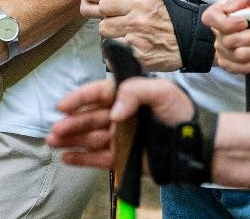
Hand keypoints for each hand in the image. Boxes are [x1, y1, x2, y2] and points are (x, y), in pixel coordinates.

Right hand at [47, 75, 195, 169]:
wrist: (195, 144)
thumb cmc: (182, 114)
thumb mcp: (162, 92)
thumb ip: (135, 91)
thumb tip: (113, 111)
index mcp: (127, 96)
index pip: (98, 94)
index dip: (79, 99)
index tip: (62, 106)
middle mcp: (121, 116)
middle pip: (89, 118)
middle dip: (70, 123)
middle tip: (55, 131)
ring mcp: (120, 137)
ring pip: (89, 138)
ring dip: (71, 140)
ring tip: (53, 142)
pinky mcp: (123, 157)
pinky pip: (98, 158)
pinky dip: (81, 158)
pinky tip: (66, 158)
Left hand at [98, 0, 181, 70]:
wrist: (192, 39)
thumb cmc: (173, 17)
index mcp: (139, 4)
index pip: (105, 5)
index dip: (108, 9)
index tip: (114, 12)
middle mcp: (135, 22)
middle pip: (103, 26)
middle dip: (110, 26)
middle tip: (121, 27)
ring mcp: (136, 43)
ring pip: (108, 42)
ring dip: (114, 42)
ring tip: (126, 40)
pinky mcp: (139, 59)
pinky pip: (115, 59)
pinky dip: (119, 58)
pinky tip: (129, 51)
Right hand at [206, 0, 249, 75]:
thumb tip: (230, 3)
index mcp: (221, 12)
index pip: (210, 18)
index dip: (227, 23)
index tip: (245, 22)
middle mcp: (218, 33)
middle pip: (229, 40)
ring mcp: (224, 50)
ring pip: (238, 56)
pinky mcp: (231, 65)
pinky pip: (241, 68)